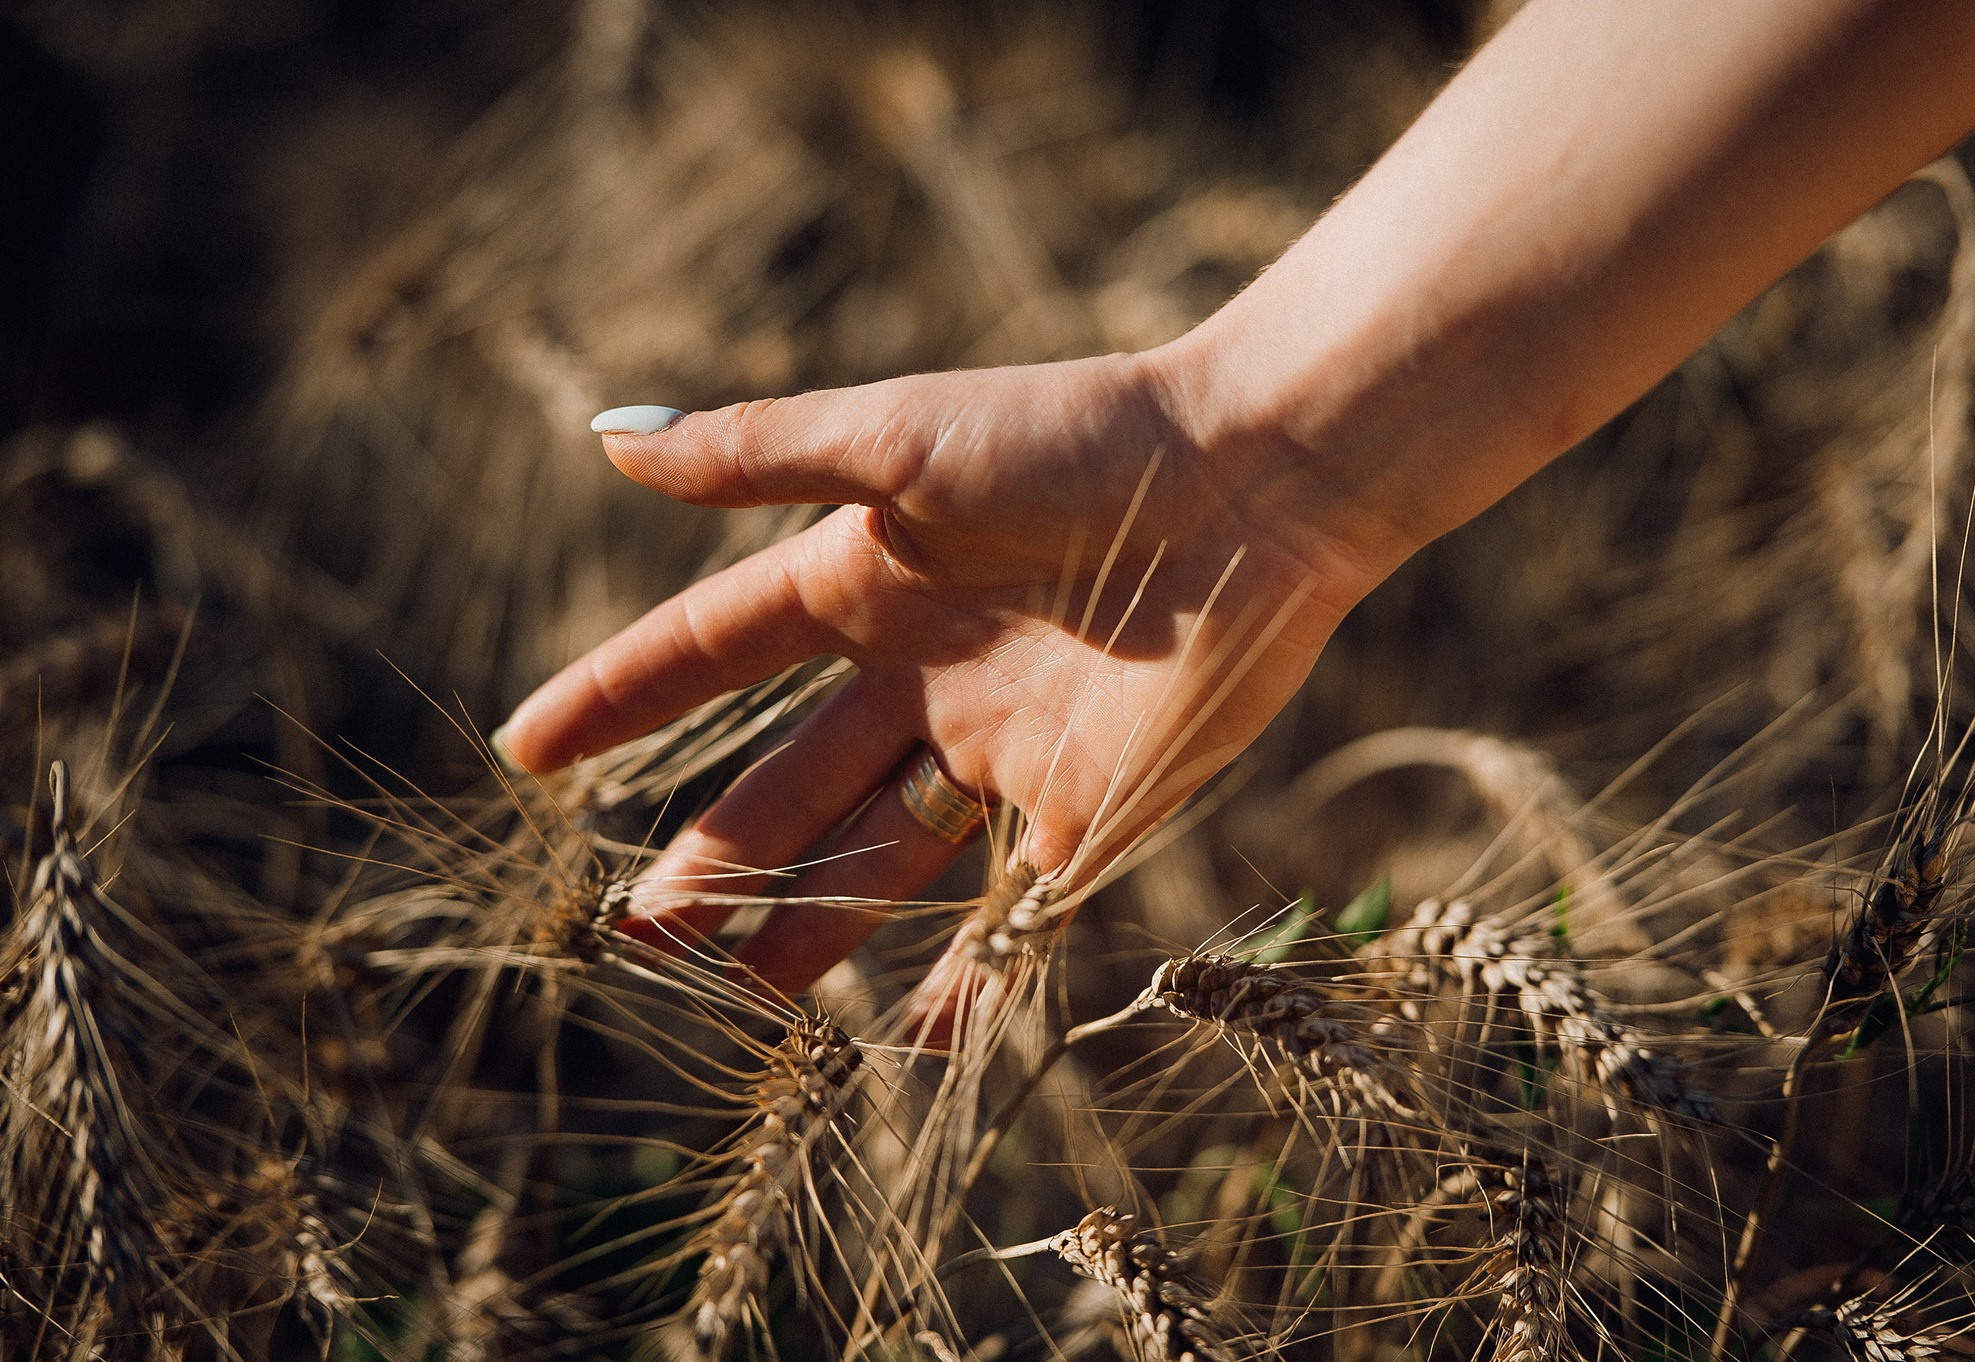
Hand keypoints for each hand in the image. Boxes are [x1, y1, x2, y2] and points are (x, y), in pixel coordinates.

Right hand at [495, 351, 1387, 996]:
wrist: (1255, 483)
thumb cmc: (1079, 440)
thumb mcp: (901, 438)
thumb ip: (760, 456)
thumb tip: (607, 442)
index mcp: (868, 582)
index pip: (713, 651)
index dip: (620, 697)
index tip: (526, 754)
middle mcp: (925, 675)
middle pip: (790, 784)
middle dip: (711, 861)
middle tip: (630, 938)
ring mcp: (1004, 750)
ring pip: (879, 860)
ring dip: (805, 931)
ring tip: (724, 1002)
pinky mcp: (1092, 809)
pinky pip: (1012, 914)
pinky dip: (966, 980)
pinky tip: (905, 1043)